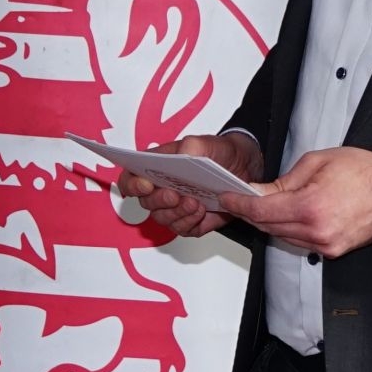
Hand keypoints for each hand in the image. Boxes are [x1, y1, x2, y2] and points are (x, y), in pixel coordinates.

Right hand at [117, 132, 263, 237]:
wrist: (240, 167)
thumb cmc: (217, 153)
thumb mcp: (206, 142)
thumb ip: (191, 146)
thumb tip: (182, 156)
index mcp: (156, 168)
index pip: (131, 178)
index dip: (132, 184)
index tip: (145, 184)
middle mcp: (161, 190)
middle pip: (146, 203)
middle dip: (159, 200)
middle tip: (174, 195)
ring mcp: (174, 208)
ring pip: (164, 219)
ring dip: (177, 212)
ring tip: (194, 202)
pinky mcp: (189, 222)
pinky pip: (183, 229)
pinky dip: (190, 222)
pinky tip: (202, 212)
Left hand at [220, 147, 371, 258]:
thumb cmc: (364, 171)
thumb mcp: (318, 162)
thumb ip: (285, 180)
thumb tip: (262, 192)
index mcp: (310, 206)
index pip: (261, 211)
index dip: (239, 204)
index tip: (227, 198)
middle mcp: (316, 232)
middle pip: (268, 227)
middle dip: (250, 213)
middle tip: (237, 200)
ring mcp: (325, 245)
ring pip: (282, 236)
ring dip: (268, 223)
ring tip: (259, 206)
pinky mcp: (333, 251)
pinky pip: (300, 242)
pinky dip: (288, 230)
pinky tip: (285, 216)